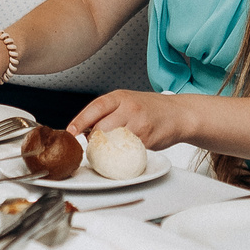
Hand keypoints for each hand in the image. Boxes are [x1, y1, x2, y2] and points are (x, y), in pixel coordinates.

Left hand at [67, 90, 193, 147]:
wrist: (179, 114)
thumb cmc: (151, 109)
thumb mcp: (127, 102)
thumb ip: (107, 112)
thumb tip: (84, 130)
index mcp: (120, 96)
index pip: (94, 108)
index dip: (80, 121)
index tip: (70, 133)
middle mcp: (129, 107)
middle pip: (100, 127)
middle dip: (94, 138)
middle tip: (96, 144)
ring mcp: (138, 123)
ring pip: (113, 140)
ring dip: (108, 147)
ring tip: (114, 146)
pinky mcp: (147, 138)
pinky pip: (127, 149)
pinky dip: (124, 152)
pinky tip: (129, 148)